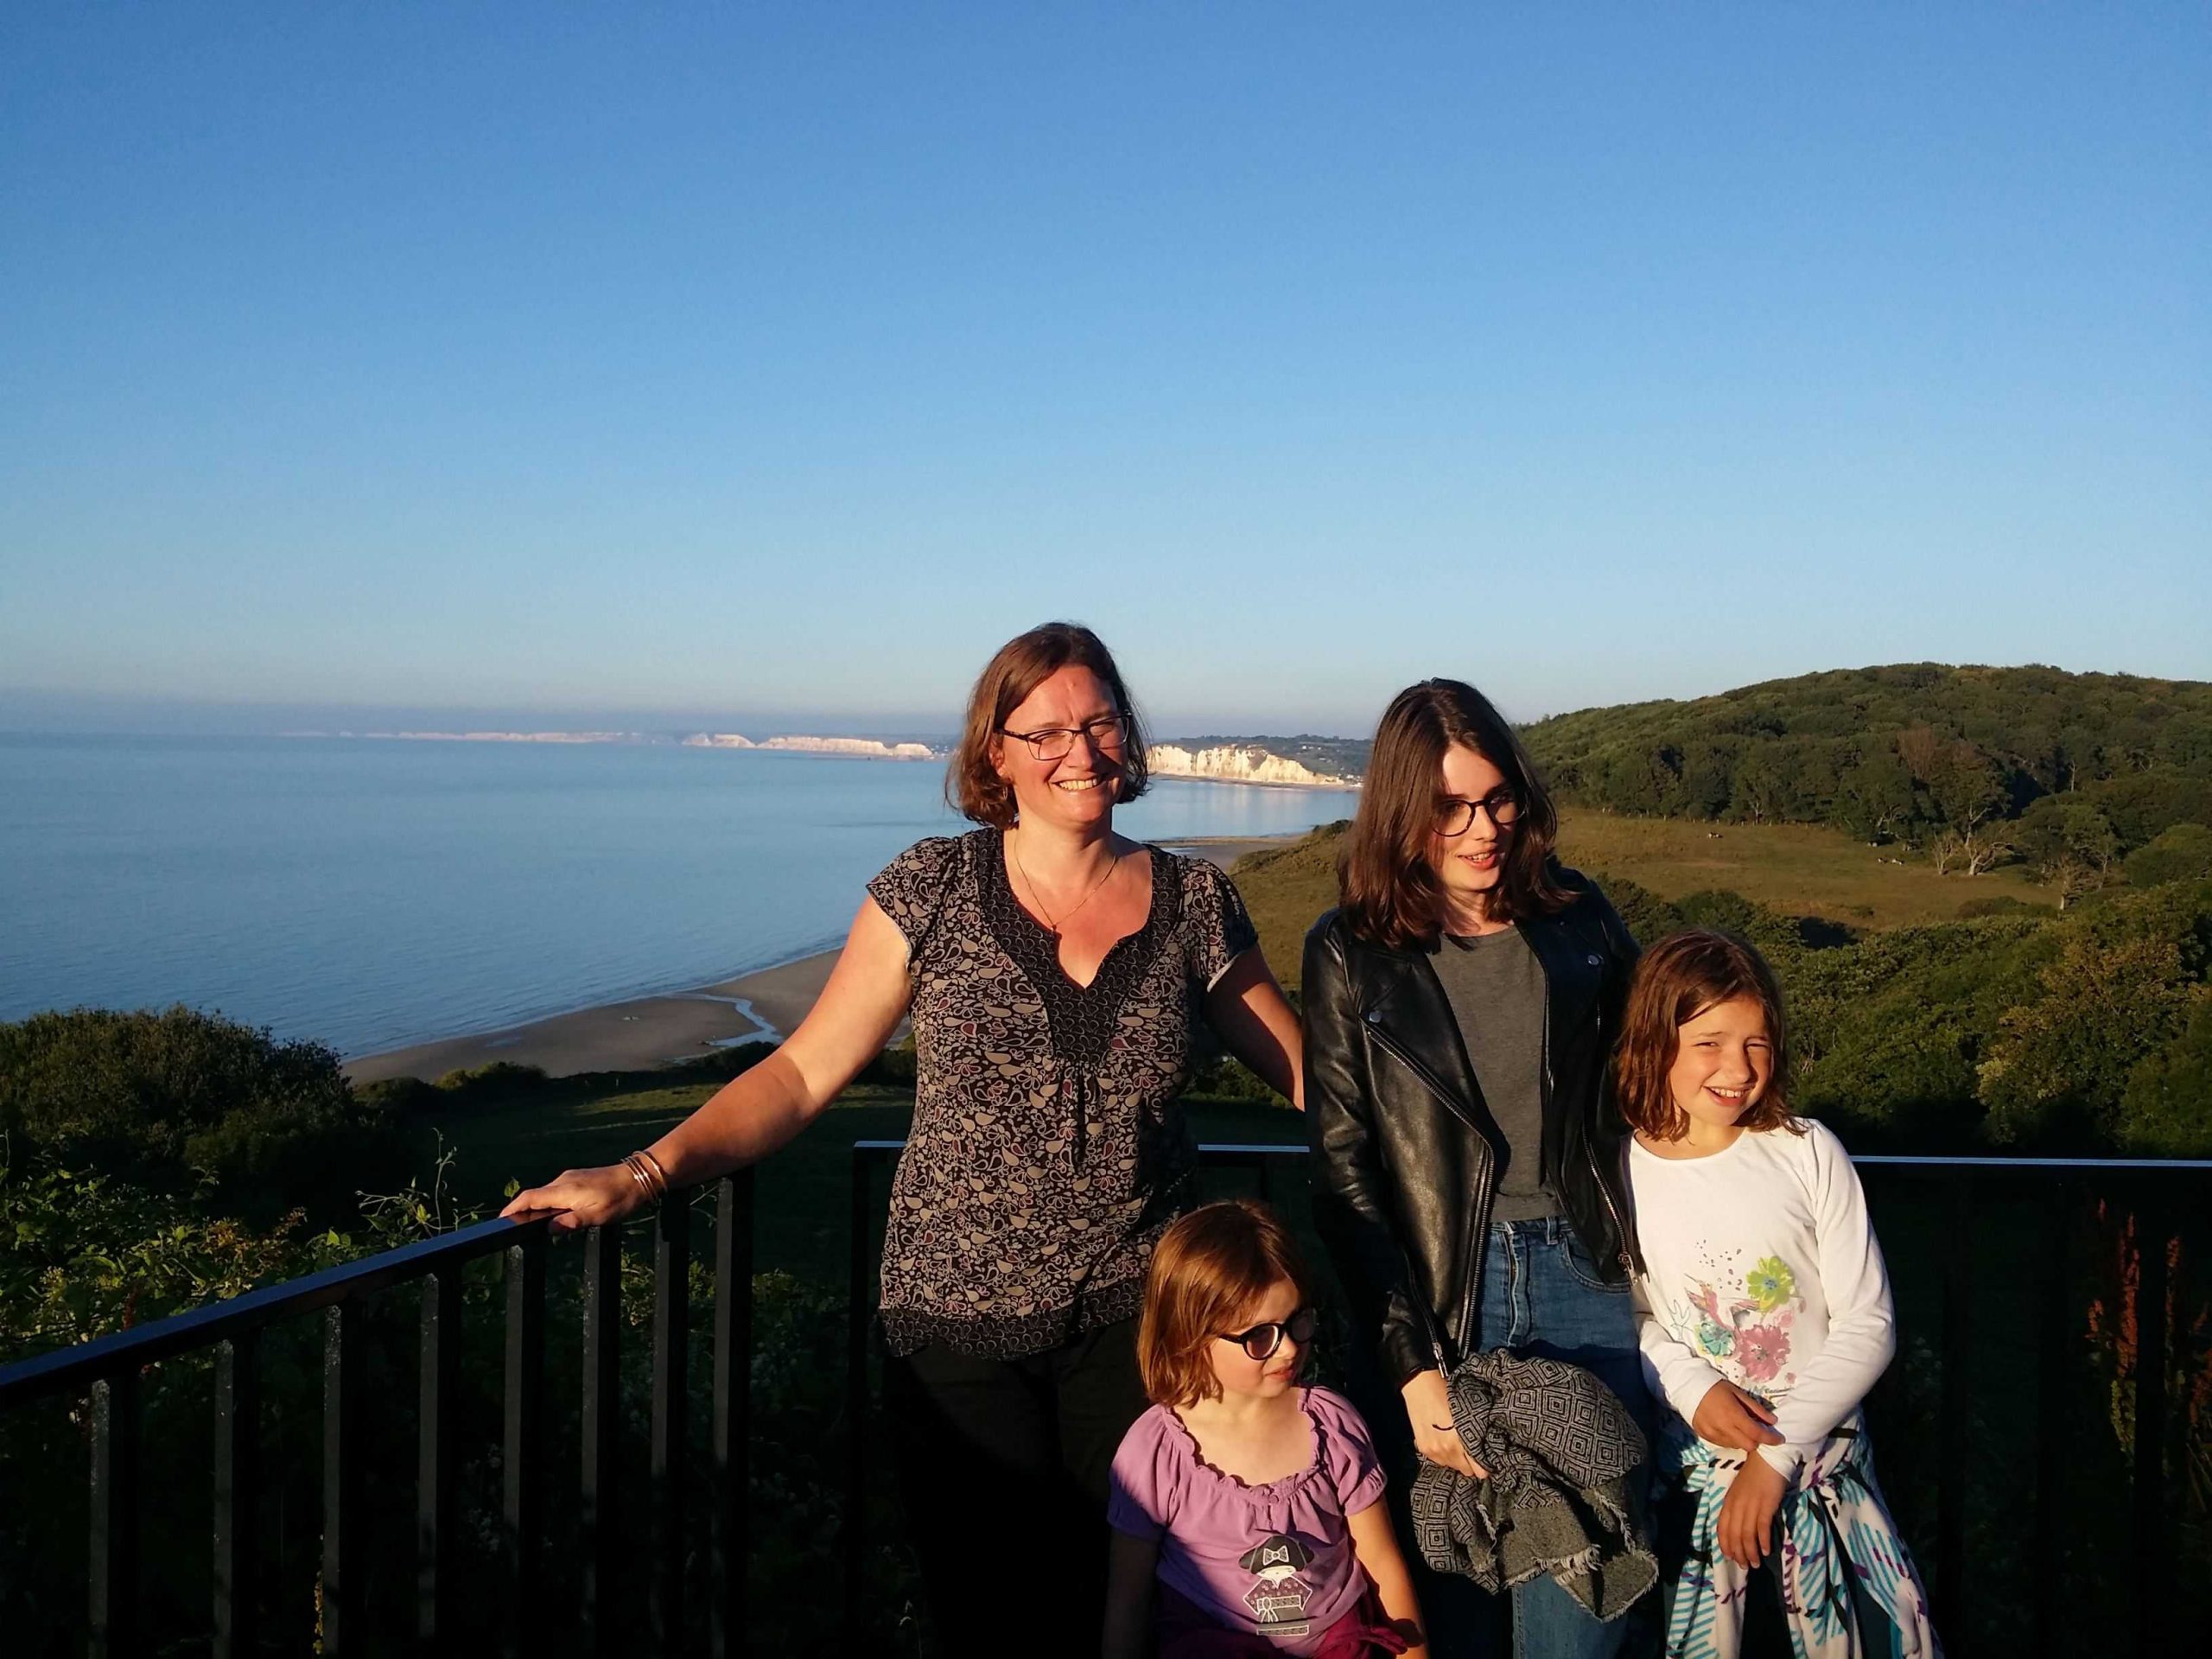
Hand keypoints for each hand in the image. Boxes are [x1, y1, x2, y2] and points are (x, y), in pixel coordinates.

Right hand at [500, 1164, 645, 1231]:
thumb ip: (571, 1222)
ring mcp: (570, 1178)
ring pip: (546, 1193)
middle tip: (514, 1227)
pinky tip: (555, 1214)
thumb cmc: (620, 1198)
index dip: (513, 1208)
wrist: (638, 1176)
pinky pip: (556, 1191)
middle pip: (535, 1195)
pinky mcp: (577, 1178)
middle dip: (522, 1210)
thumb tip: (549, 1229)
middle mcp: (563, 1181)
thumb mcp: (597, 1216)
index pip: (530, 1198)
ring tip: (533, 1225)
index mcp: (565, 1190)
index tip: (501, 1219)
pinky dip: (549, 1202)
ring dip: (537, 1207)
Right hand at [1402, 1368, 1485, 1478]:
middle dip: (1470, 1463)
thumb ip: (1475, 1434)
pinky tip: (1443, 1441)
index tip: (1486, 1460)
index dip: (1484, 1465)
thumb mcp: (1469, 1413)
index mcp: (1462, 1440)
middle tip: (1470, 1449)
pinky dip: (1443, 1455)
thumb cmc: (1449, 1394)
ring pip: (1452, 1466)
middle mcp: (1448, 1449)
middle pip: (1466, 1471)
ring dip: (1455, 1459)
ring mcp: (1434, 1451)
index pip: (1479, 1470)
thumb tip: (1484, 1449)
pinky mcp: (1424, 1448)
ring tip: (1456, 1444)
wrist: (1421, 1385)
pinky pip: (1439, 1461)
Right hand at [1692, 1380, 1784, 1451]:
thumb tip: (1773, 1421)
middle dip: (1757, 1441)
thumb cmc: (1716, 1387)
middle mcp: (1723, 1428)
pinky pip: (1724, 1444)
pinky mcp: (1705, 1436)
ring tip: (1741, 1428)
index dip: (1771, 1439)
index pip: (1757, 1434)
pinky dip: (1731, 1439)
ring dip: (1743, 1440)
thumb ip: (1756, 1408)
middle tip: (1758, 1431)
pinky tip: (1729, 1429)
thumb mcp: (1738, 1393)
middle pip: (1749, 1445)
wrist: (1688, 1387)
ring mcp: (1713, 1434)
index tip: (1780, 1439)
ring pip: (1736, 1446)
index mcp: (1733, 1415)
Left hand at [1716, 1451, 1786, 1568]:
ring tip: (1756, 1564)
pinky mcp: (1765, 1505)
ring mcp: (1750, 1505)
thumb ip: (1738, 1507)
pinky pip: (1761, 1528)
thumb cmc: (1755, 1475)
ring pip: (1746, 1535)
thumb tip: (1739, 1527)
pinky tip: (1766, 1550)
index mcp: (1729, 1501)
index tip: (1729, 1557)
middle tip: (1745, 1566)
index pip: (1722, 1527)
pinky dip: (1762, 1541)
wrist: (1768, 1459)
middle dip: (1738, 1553)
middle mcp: (1736, 1505)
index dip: (1725, 1544)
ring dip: (1750, 1552)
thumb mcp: (1740, 1491)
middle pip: (1734, 1534)